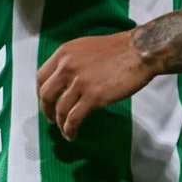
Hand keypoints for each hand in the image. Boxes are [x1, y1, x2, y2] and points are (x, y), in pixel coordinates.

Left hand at [37, 32, 154, 139]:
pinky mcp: (93, 97)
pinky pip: (74, 118)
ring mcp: (79, 82)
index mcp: (64, 53)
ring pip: (60, 109)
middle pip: (46, 95)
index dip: (41, 93)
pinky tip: (72, 134)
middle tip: (51, 118)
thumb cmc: (119, 49)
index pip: (41, 77)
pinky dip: (70, 129)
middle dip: (46, 110)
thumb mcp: (86, 47)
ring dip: (60, 123)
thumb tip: (64, 80)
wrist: (140, 51)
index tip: (47, 101)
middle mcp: (67, 67)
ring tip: (65, 130)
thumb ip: (72, 61)